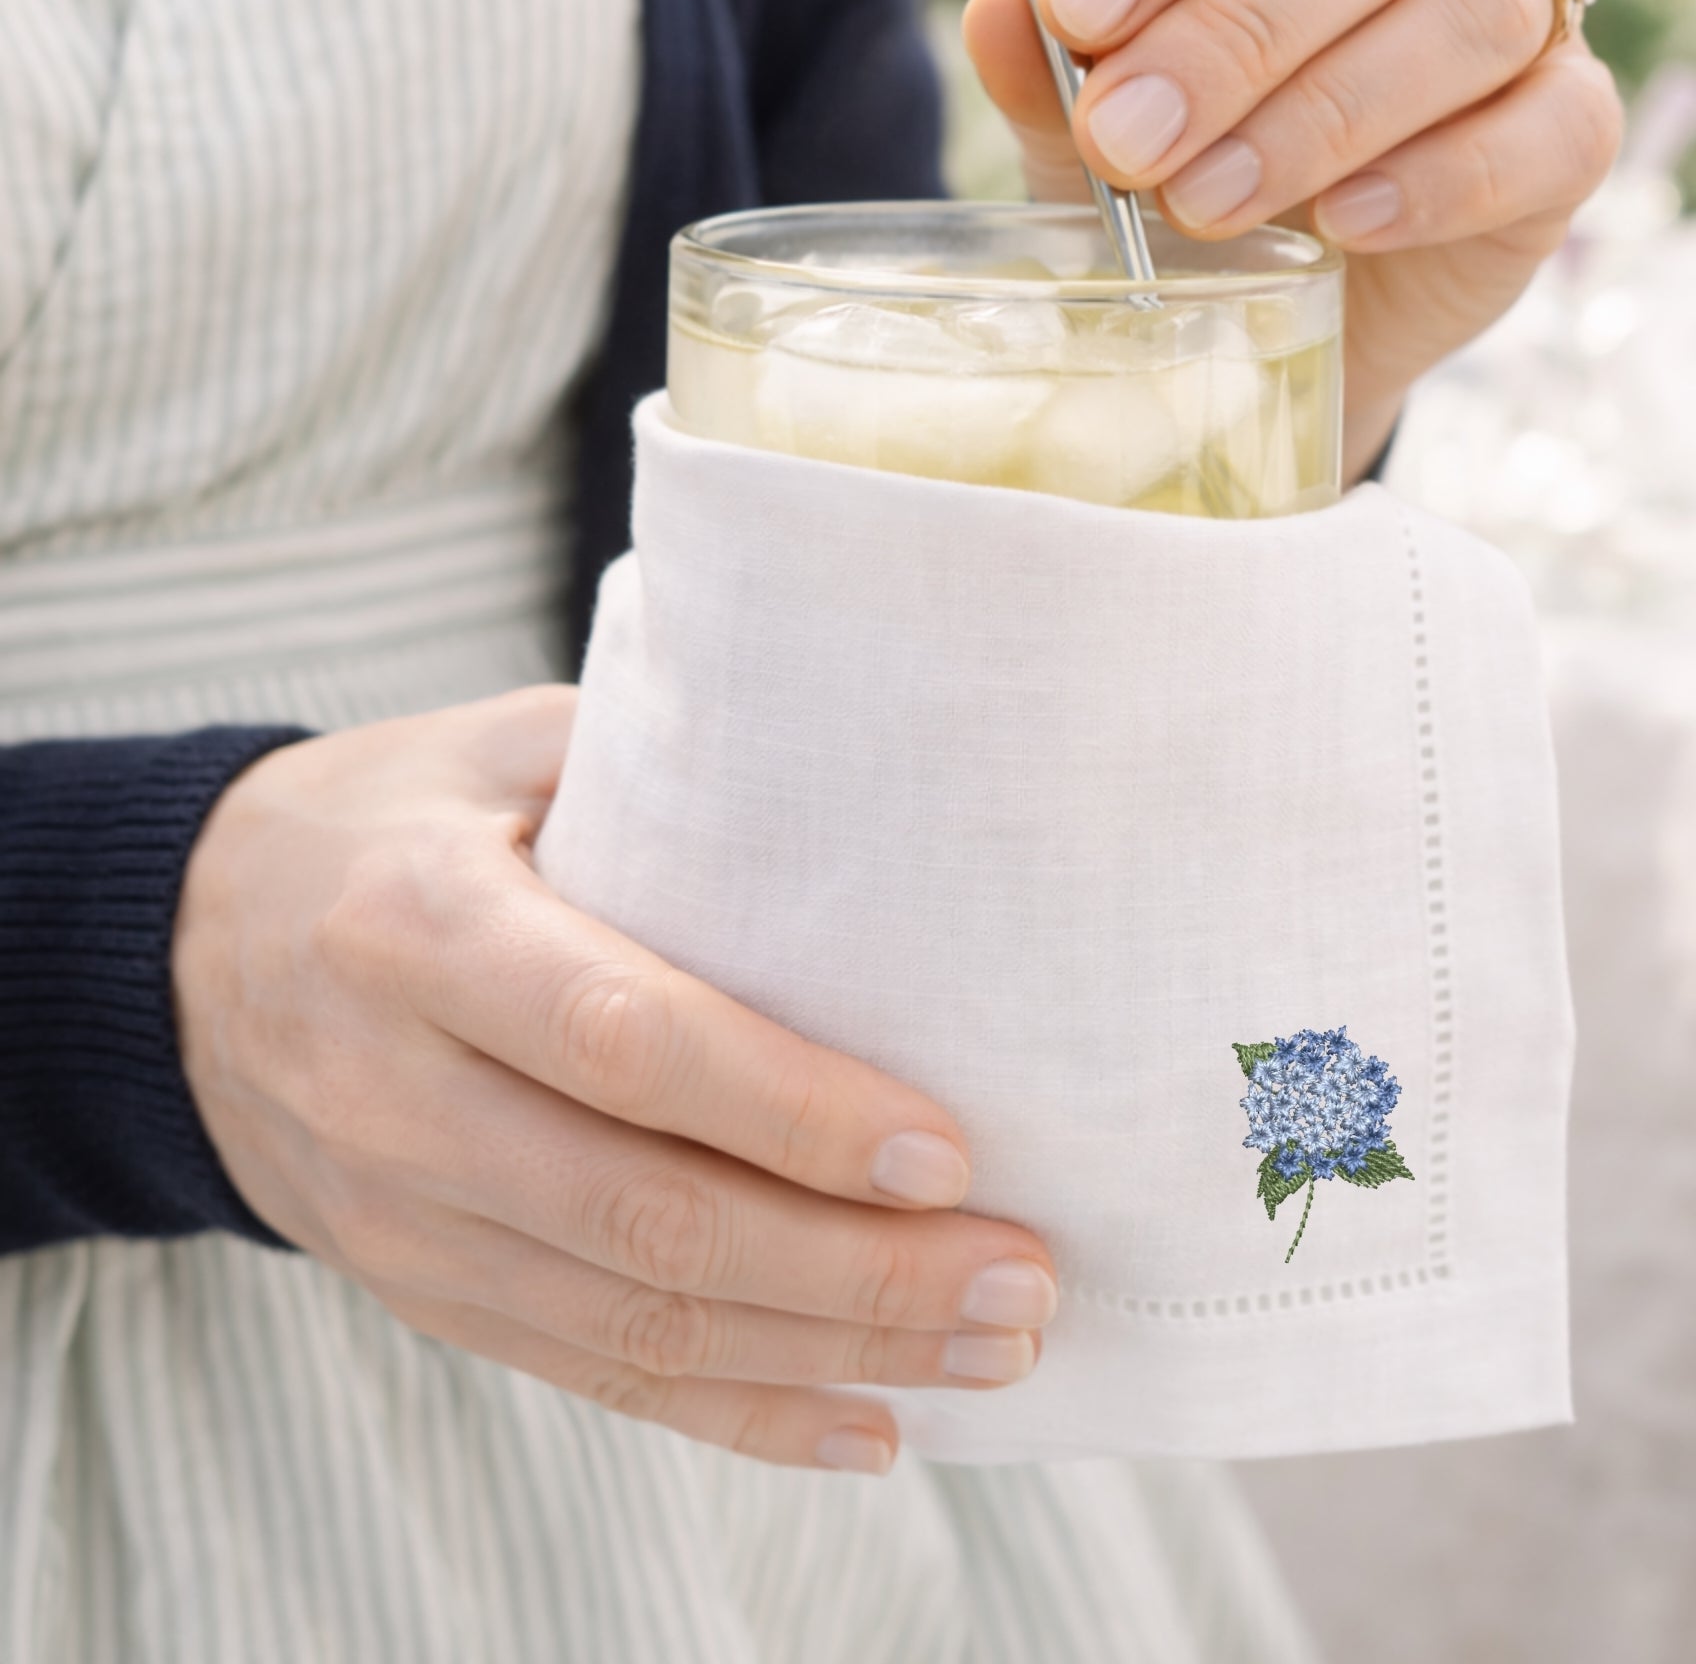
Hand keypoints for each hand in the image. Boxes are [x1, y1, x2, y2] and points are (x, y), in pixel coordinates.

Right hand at [170, 686, 1056, 1474]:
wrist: (190, 951)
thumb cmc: (402, 821)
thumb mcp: (505, 750)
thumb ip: (666, 769)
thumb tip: (885, 785)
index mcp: (421, 926)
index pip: (621, 1040)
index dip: (787, 1109)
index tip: (947, 1152)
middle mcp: (397, 1090)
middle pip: (647, 1218)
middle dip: (856, 1271)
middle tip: (1023, 1281)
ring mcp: (400, 1217)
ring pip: (636, 1325)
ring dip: (833, 1354)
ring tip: (995, 1350)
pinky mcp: (423, 1290)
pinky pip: (592, 1375)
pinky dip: (741, 1415)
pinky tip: (872, 1426)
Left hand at [963, 0, 1624, 481]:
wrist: (1295, 291)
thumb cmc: (1196, 148)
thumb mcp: (1097, 109)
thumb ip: (1050, 62)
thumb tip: (996, 14)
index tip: (1074, 10)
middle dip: (1233, 30)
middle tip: (1125, 141)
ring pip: (1470, 10)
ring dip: (1321, 114)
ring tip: (1205, 201)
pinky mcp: (1574, 125)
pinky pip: (1544, 131)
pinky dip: (1434, 181)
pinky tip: (1340, 226)